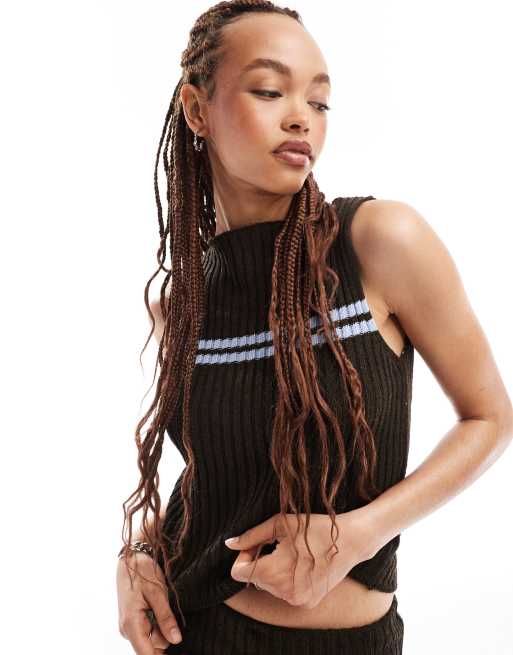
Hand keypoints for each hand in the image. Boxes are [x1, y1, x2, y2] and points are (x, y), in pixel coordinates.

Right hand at [116, 551, 181, 653]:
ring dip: (163, 627)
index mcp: (131, 624)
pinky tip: (161, 607)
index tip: (179, 648)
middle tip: (169, 610)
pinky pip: (149, 629)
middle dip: (166, 635)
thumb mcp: (157, 592)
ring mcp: (130, 626)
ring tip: (164, 604)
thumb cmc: (142, 571)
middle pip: (152, 647)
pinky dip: (158, 622)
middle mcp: (128, 629)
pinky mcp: (134, 621)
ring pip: (152, 638)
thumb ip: (165, 617)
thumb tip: (176, 640)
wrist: (131, 556)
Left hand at [225, 510, 372, 609]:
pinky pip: (285, 592)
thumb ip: (252, 535)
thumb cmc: (314, 528)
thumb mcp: (280, 524)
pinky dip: (286, 579)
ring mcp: (297, 600)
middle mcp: (284, 592)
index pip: (238, 572)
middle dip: (258, 561)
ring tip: (290, 553)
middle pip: (254, 578)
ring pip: (269, 586)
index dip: (243, 555)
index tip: (257, 543)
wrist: (351, 541)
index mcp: (274, 572)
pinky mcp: (307, 603)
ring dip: (272, 570)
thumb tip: (229, 543)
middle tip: (276, 544)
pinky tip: (301, 564)